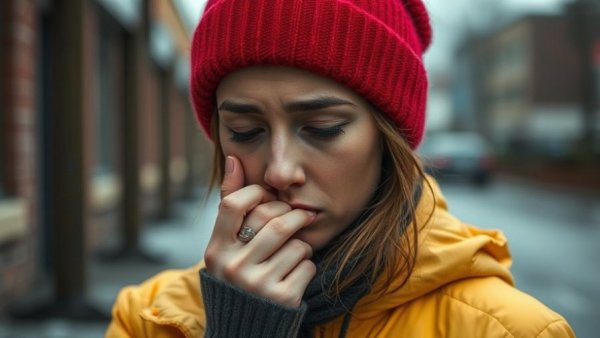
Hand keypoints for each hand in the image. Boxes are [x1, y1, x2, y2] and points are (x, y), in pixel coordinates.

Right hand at [204, 156, 316, 307]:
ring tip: (294, 249)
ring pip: (296, 242)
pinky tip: (294, 273)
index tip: (268, 197)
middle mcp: (233, 267)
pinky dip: (307, 264)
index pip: (235, 204)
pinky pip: (308, 264)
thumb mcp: (226, 246)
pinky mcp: (283, 298)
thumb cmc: (238, 275)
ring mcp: (258, 284)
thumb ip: (231, 204)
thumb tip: (233, 158)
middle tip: (298, 216)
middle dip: (292, 214)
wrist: (246, 327)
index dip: (257, 193)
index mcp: (215, 251)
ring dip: (301, 243)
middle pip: (274, 219)